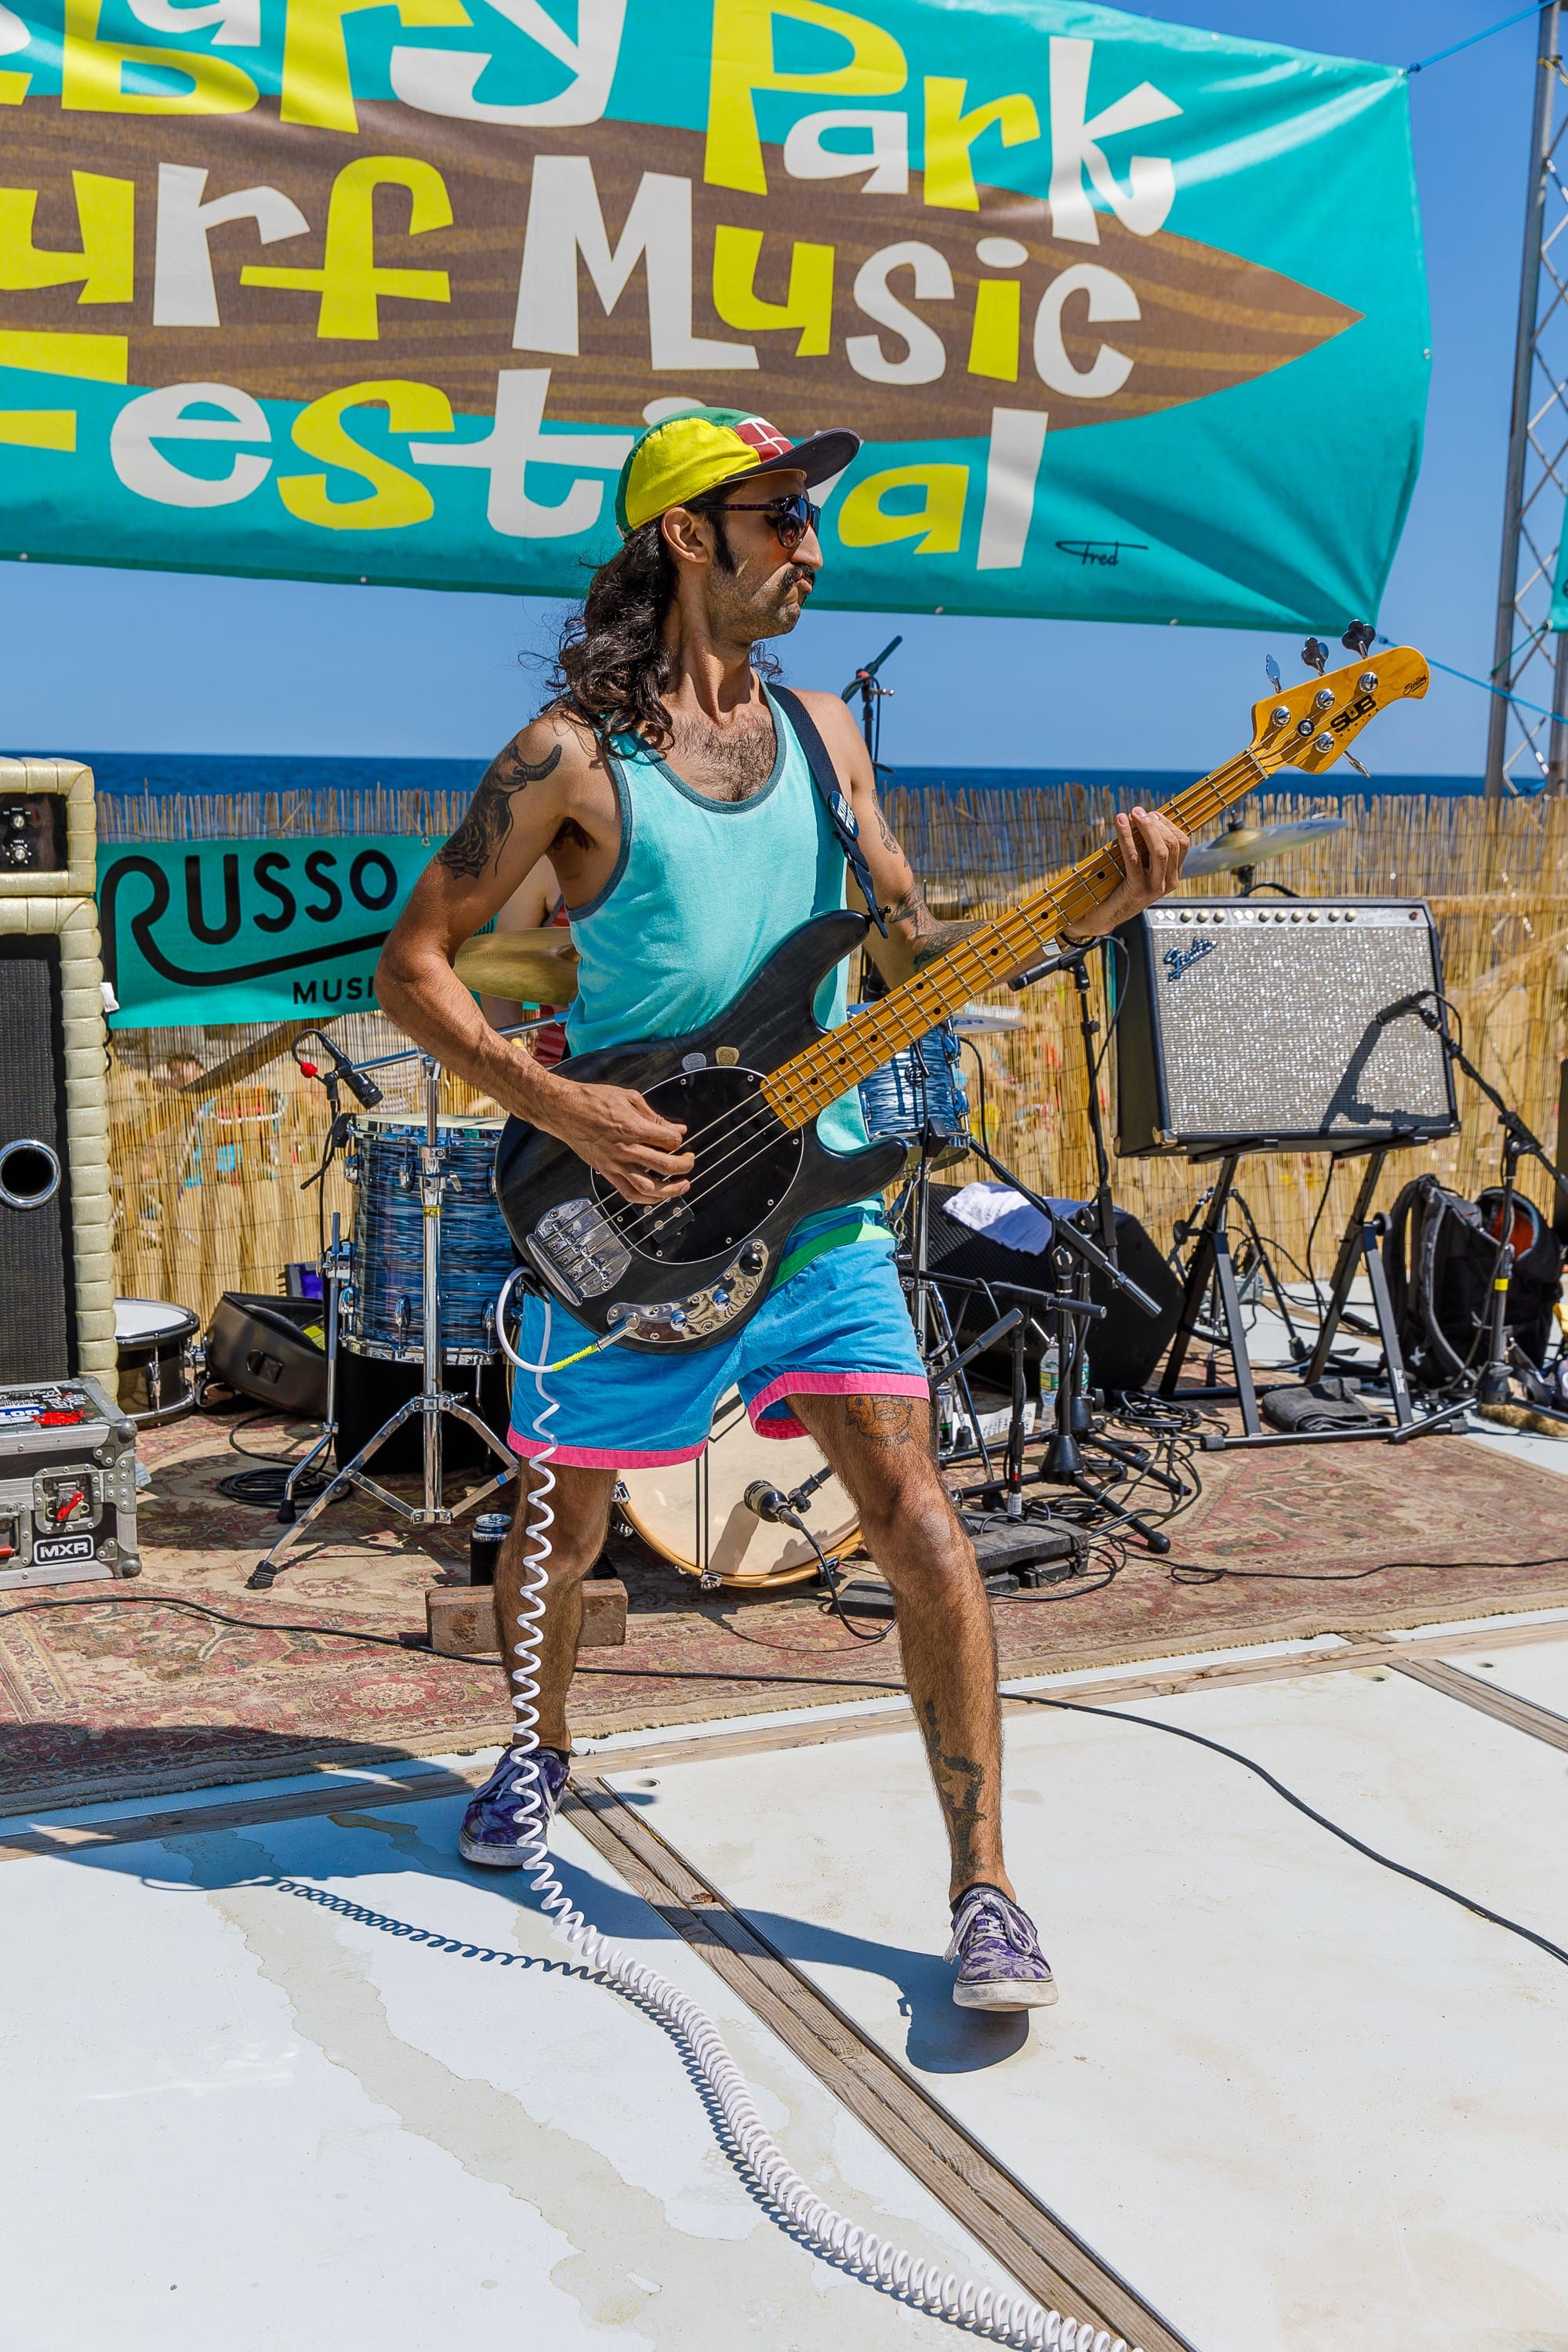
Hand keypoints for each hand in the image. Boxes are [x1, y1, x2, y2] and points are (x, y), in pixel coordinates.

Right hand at [537, 1078, 693, 1202]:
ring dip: (671, 1190)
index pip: (669, 1141)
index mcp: (633, 1127)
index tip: (679, 1138)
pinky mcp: (606, 1172)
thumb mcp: (629, 1098)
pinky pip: (629, 1193)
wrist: (564, 1109)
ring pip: (649, 1187)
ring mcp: (615, 1164)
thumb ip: (655, 1116)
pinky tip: (658, 1196)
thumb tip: (676, 1128)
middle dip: (685, 1165)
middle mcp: (625, 1149)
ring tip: (682, 1186)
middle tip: (689, 1161)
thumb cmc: (592, 1101)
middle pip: (665, 1165)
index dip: (679, 1140)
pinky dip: (647, 1199)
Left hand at [1067, 807, 1189, 939]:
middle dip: (1156, 823)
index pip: (1182, 842)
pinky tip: (1120, 822)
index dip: (1168, 824)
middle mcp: (1168, 882)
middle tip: (1137, 811)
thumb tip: (1140, 817)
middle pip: (1173, 844)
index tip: (1151, 813)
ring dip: (1146, 828)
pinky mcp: (1137, 890)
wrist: (1101, 917)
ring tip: (1131, 814)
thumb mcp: (1136, 866)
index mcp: (1172, 875)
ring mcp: (1155, 888)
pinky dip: (1127, 836)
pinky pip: (1134, 858)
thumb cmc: (1116, 887)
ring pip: (1160, 850)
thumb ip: (1143, 848)